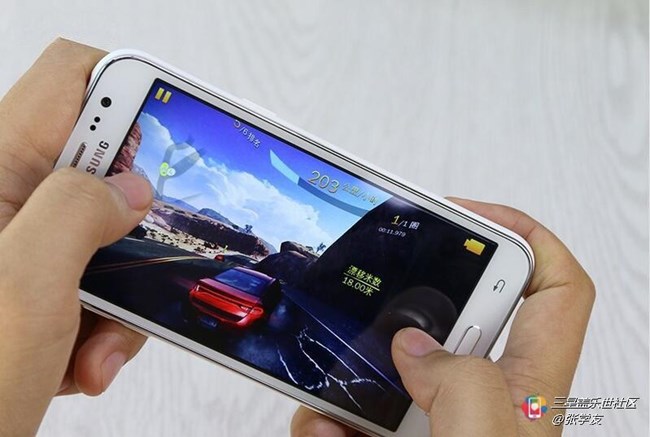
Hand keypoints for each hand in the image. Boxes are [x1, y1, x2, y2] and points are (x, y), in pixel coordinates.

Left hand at [0, 39, 152, 434]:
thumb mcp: (24, 288)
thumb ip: (80, 211)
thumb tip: (131, 188)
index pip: (70, 79)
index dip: (128, 92)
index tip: (168, 139)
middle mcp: (5, 199)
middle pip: (102, 167)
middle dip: (134, 224)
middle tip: (130, 262)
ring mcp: (21, 243)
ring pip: (109, 235)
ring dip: (122, 294)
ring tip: (92, 347)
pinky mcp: (35, 281)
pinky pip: (98, 279)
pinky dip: (104, 324)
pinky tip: (80, 360)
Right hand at [291, 199, 594, 435]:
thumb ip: (463, 388)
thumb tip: (417, 348)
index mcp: (530, 388)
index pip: (556, 289)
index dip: (525, 237)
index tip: (469, 215)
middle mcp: (490, 400)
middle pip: (461, 317)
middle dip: (412, 308)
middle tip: (380, 309)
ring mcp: (445, 425)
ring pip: (399, 367)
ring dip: (358, 370)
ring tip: (329, 386)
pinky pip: (365, 413)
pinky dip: (335, 417)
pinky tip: (320, 425)